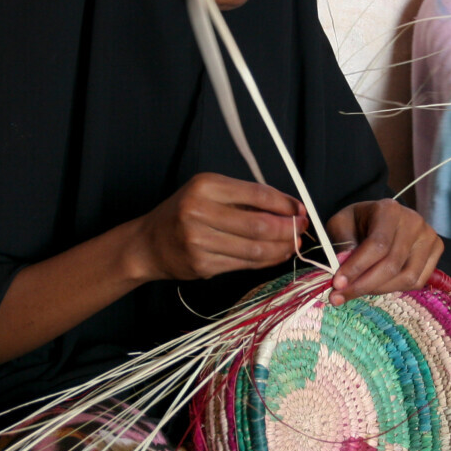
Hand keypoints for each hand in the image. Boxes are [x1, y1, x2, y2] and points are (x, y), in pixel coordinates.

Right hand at [136, 173, 306, 281]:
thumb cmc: (183, 213)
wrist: (148, 244)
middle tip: (302, 228)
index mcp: (204, 186)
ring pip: (255, 248)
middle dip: (288, 228)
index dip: (284, 204)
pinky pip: (244, 264)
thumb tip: (289, 207)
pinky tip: (276, 255)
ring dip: (281, 248)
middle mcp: (199, 212)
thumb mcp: (208, 192)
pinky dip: (266, 260)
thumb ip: (245, 197)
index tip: (300, 209)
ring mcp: (199, 241)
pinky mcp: (202, 265)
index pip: (257, 194)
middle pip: (259, 225)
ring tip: (293, 244)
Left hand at [324, 199, 443, 305]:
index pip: (377, 245)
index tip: (337, 284)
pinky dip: (394, 288)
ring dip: (378, 290)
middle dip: (364, 285)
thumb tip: (342, 264)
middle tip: (340, 296)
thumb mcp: (341, 225)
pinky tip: (377, 285)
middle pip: (392, 265)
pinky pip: (417, 281)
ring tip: (357, 291)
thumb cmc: (358, 221)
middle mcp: (414, 222)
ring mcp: (428, 237)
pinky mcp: (435, 251)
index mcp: (389, 209)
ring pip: (406, 278)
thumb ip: (342, 243)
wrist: (379, 217)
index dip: (357, 268)